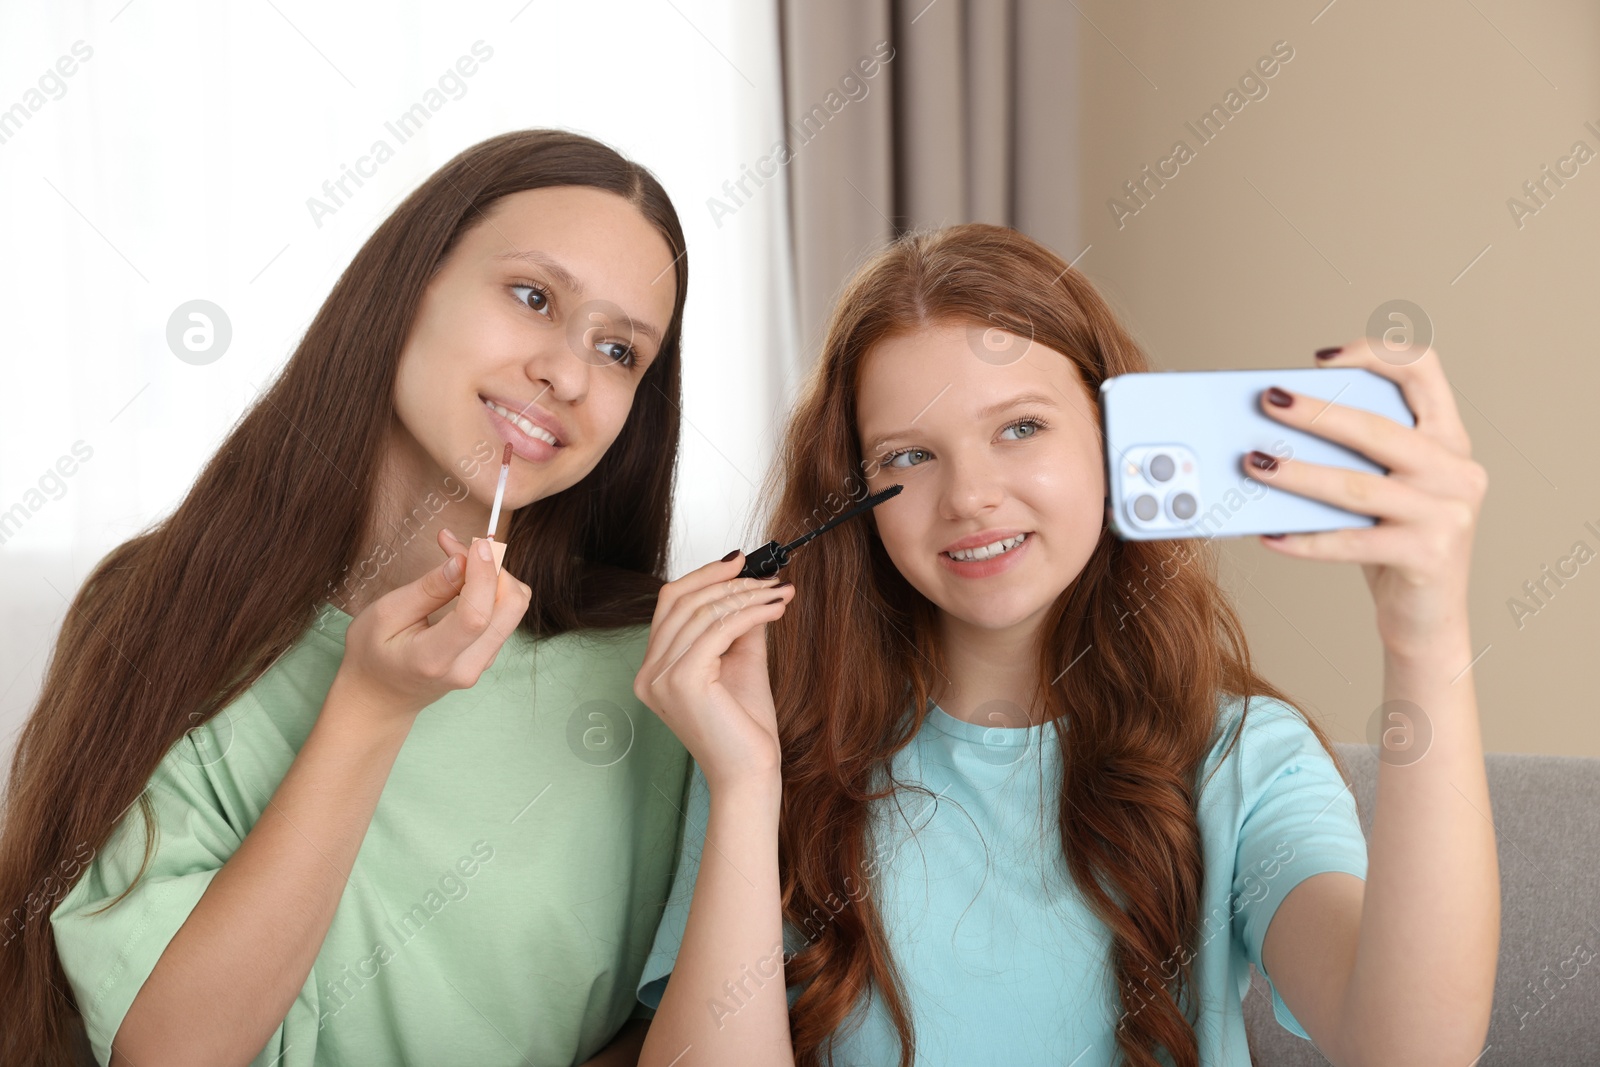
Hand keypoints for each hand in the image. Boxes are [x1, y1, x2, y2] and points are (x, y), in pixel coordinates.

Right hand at [335, 527, 532, 721]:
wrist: (379, 698)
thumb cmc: (372, 654)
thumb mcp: (384, 614)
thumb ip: (427, 589)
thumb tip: (462, 562)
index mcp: (434, 659)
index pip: (476, 616)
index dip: (484, 574)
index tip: (477, 543)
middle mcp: (468, 666)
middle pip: (512, 608)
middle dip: (496, 568)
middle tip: (463, 547)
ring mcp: (483, 664)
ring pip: (513, 608)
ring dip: (494, 575)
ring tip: (457, 557)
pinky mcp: (488, 655)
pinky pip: (504, 615)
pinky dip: (491, 588)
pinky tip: (463, 578)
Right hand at [633, 552, 795, 793]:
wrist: (750, 773)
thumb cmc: (744, 728)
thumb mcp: (740, 662)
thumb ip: (738, 624)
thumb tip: (751, 585)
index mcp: (654, 669)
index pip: (671, 604)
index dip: (705, 576)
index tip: (742, 562)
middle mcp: (649, 673)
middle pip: (683, 601)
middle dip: (730, 582)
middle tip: (769, 577)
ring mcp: (661, 678)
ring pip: (702, 611)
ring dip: (747, 595)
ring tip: (779, 593)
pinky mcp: (683, 681)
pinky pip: (719, 628)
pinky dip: (751, 612)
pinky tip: (776, 608)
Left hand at [1244, 339, 1487, 660]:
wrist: (1427, 617)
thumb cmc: (1393, 542)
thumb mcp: (1384, 490)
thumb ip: (1355, 457)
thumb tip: (1277, 430)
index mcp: (1449, 439)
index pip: (1424, 371)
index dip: (1375, 354)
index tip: (1320, 359)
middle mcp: (1457, 470)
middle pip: (1377, 429)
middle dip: (1316, 413)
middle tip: (1268, 401)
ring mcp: (1448, 513)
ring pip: (1357, 486)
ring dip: (1297, 474)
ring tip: (1254, 464)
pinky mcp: (1429, 555)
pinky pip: (1351, 542)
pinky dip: (1304, 540)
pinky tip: (1269, 535)